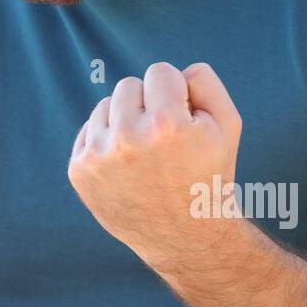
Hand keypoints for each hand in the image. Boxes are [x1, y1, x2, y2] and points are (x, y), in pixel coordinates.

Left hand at [67, 62, 241, 267]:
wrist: (185, 237)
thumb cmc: (208, 175)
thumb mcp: (227, 126)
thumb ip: (205, 82)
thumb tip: (175, 69)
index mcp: (166, 125)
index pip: (160, 71)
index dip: (176, 94)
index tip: (183, 121)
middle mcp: (126, 140)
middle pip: (129, 85)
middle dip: (148, 104)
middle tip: (164, 140)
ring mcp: (98, 157)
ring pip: (106, 106)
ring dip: (125, 121)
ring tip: (146, 155)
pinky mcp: (78, 171)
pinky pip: (89, 130)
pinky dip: (106, 141)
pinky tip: (126, 166)